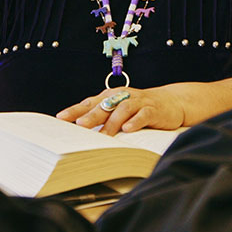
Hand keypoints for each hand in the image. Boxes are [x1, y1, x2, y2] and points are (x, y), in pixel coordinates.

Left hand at [55, 86, 185, 135]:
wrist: (171, 102)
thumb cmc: (139, 108)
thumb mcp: (118, 110)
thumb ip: (103, 117)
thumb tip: (79, 131)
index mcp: (110, 96)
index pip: (89, 103)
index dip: (75, 110)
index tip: (60, 118)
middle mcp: (122, 97)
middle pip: (104, 106)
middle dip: (91, 116)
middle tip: (80, 125)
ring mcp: (138, 102)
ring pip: (122, 110)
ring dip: (112, 122)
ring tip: (103, 135)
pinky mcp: (153, 110)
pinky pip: (143, 115)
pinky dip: (135, 122)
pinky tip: (128, 130)